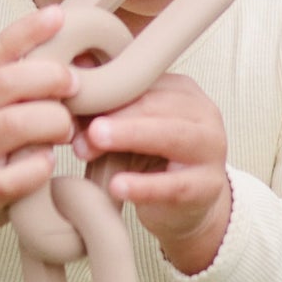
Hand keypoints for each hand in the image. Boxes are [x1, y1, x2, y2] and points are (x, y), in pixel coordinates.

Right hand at [0, 6, 76, 261]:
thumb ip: (24, 72)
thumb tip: (83, 52)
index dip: (28, 30)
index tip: (60, 17)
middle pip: (6, 83)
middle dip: (50, 78)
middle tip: (75, 85)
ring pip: (14, 125)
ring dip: (53, 122)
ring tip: (65, 127)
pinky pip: (17, 176)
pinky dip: (41, 165)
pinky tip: (48, 160)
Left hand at [72, 72, 231, 276]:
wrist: (188, 208)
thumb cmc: (153, 162)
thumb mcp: (129, 131)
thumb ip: (105, 109)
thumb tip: (71, 73)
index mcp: (182, 92)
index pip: (143, 84)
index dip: (106, 93)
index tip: (71, 104)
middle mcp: (202, 114)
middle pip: (157, 105)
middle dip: (116, 115)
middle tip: (83, 126)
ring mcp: (210, 150)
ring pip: (171, 135)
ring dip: (131, 135)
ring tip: (96, 139)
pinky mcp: (207, 186)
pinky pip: (175, 185)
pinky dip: (144, 186)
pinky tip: (118, 186)